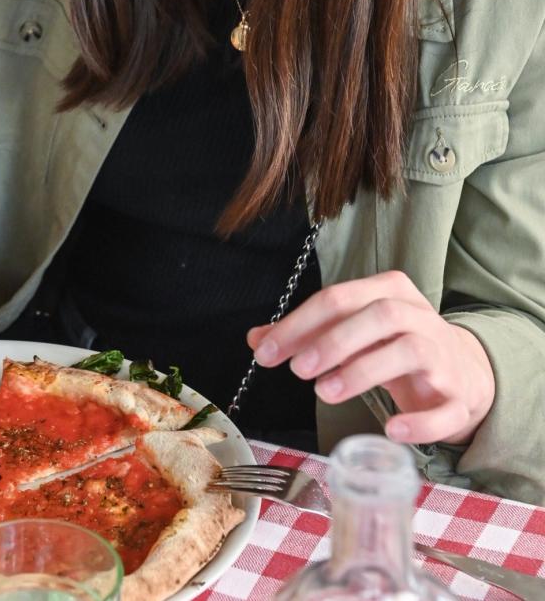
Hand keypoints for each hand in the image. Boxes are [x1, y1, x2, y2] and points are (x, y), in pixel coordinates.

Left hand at [246, 271, 495, 445]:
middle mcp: (419, 317)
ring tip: (325, 392)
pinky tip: (390, 430)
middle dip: (332, 341)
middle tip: (297, 370)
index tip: (266, 352)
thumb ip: (305, 333)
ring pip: (409, 352)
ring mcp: (444, 356)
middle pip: (378, 316)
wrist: (462, 374)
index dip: (299, 323)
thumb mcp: (351, 332)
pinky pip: (445, 410)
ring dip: (363, 371)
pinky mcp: (459, 398)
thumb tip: (257, 338)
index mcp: (389, 291)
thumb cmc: (393, 346)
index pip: (339, 298)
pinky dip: (419, 422)